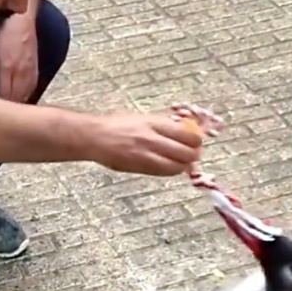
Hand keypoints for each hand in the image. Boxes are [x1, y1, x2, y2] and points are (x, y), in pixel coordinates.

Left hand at [0, 13, 38, 101]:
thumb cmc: (3, 29)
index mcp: (7, 67)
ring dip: (17, 101)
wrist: (22, 18)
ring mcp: (31, 71)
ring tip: (7, 105)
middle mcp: (21, 72)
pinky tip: (18, 95)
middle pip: (16, 98)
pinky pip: (32, 88)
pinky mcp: (36, 68)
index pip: (5, 95)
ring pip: (26, 95)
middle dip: (7, 105)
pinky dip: (25, 94)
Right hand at [89, 113, 204, 175]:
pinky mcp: (140, 168)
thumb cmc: (117, 124)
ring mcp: (146, 156)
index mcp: (153, 123)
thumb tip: (185, 130)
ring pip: (177, 166)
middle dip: (194, 154)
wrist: (94, 137)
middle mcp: (151, 139)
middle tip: (195, 153)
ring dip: (184, 165)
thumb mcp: (142, 118)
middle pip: (185, 152)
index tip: (197, 140)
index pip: (186, 134)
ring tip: (184, 162)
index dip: (196, 140)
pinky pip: (163, 173)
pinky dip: (172, 170)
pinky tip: (172, 167)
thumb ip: (163, 124)